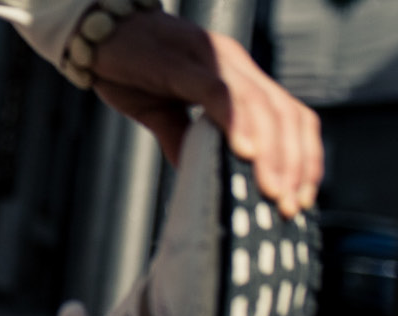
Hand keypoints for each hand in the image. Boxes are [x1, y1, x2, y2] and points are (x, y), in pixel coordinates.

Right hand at [89, 10, 321, 216]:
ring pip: (259, 105)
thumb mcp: (161, 112)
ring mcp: (210, 58)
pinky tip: (243, 152)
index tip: (300, 197)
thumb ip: (184, 141)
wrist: (94, 29)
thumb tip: (198, 179)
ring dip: (272, 151)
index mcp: (236, 76)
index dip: (303, 157)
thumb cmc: (129, 65)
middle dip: (294, 163)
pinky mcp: (182, 61)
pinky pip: (218, 91)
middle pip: (284, 113)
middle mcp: (233, 63)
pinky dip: (236, 121)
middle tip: (290, 205)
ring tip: (271, 189)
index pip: (289, 116)